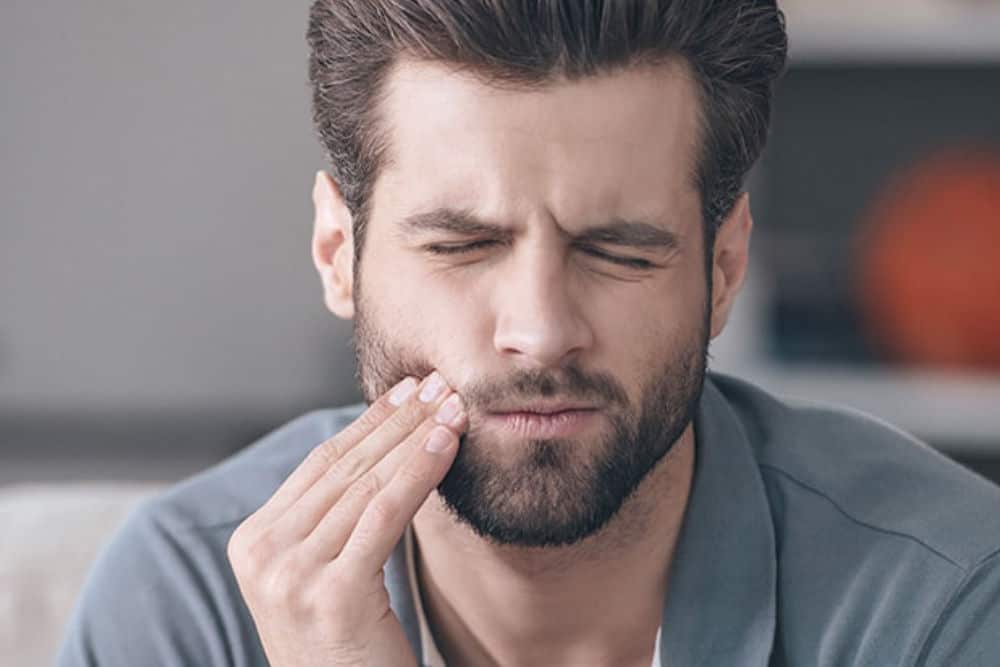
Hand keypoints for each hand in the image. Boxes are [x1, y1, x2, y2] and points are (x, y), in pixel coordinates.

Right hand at [227, 373, 464, 666]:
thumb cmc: (347, 647)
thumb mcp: (324, 574)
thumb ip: (333, 520)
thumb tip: (382, 446)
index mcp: (253, 542)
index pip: (319, 464)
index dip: (368, 423)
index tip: (407, 391)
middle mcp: (262, 554)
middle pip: (344, 468)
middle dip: (398, 420)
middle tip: (439, 385)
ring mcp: (291, 574)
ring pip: (366, 484)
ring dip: (415, 438)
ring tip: (453, 407)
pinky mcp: (331, 594)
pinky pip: (383, 514)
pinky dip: (418, 472)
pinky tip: (445, 444)